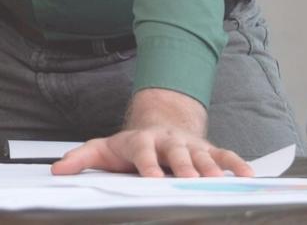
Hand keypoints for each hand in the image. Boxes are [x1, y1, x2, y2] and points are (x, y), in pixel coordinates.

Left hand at [51, 88, 251, 177]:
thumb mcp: (102, 149)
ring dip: (211, 168)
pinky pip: (225, 156)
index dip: (147, 164)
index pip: (142, 152)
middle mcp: (167, 142)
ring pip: (202, 155)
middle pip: (176, 153)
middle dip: (183, 166)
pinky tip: (249, 177)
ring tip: (219, 183)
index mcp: (140, 141)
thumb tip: (57, 170)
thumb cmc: (129, 144)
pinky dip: (237, 165)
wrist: (158, 123)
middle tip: (189, 180)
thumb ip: (81, 159)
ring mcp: (189, 145)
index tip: (152, 179)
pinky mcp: (208, 150)